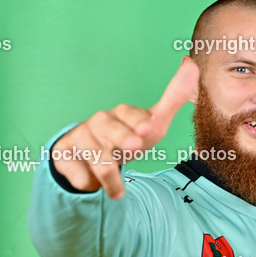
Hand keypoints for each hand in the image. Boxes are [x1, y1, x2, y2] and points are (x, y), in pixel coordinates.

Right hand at [51, 57, 198, 198]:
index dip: (138, 121)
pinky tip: (90, 183)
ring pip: (95, 156)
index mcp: (120, 113)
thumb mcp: (152, 124)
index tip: (148, 128)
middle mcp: (99, 121)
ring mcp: (80, 137)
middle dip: (122, 136)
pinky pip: (76, 172)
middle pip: (108, 127)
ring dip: (109, 176)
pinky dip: (85, 181)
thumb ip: (173, 99)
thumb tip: (191, 65)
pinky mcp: (64, 155)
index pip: (129, 114)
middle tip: (135, 147)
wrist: (89, 158)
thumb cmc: (126, 139)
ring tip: (117, 191)